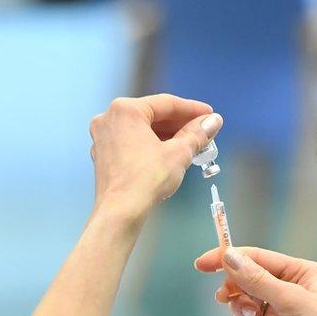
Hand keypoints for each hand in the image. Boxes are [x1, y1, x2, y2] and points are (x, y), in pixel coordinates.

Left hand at [89, 94, 221, 218]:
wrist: (120, 212)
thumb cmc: (147, 180)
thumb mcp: (179, 153)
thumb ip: (197, 133)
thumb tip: (213, 122)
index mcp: (126, 110)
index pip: (166, 103)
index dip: (192, 109)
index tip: (210, 116)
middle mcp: (109, 118)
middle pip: (153, 115)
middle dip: (180, 124)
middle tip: (204, 131)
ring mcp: (103, 137)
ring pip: (142, 129)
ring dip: (167, 135)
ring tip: (191, 144)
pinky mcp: (103, 155)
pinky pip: (132, 142)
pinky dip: (151, 145)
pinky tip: (170, 154)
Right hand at [193, 247, 316, 315]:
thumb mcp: (292, 301)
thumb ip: (258, 280)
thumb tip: (229, 256)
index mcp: (300, 272)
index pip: (257, 257)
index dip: (228, 257)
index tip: (201, 264)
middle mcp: (290, 288)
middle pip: (246, 279)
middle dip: (237, 291)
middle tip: (226, 298)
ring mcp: (280, 310)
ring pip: (243, 302)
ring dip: (242, 311)